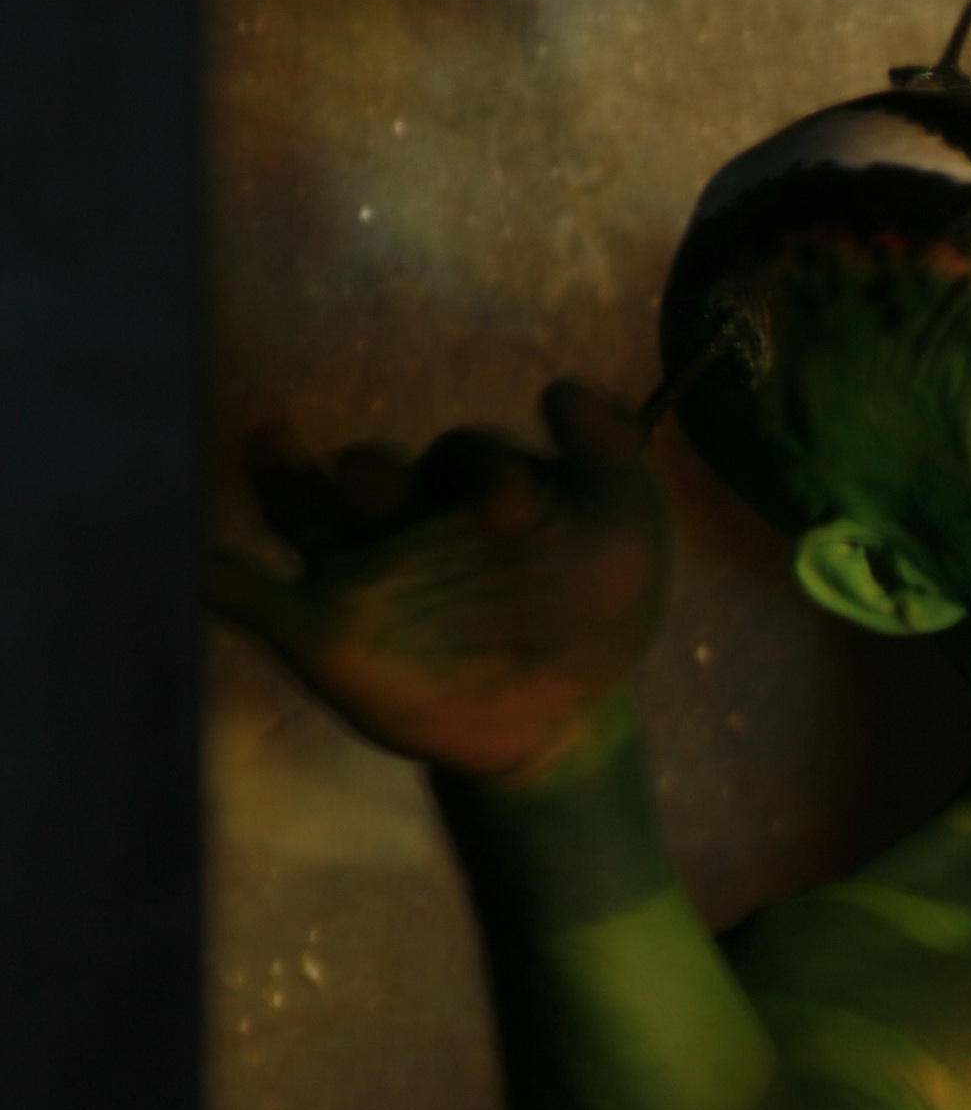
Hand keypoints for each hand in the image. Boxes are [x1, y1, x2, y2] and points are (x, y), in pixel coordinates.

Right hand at [213, 382, 668, 782]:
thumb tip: (558, 387)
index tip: (518, 515)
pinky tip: (200, 563)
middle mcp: (410, 516)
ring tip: (269, 442)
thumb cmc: (593, 614)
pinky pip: (252, 596)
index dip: (490, 471)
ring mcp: (361, 571)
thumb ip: (613, 455)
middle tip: (388, 492)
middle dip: (377, 477)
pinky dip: (220, 577)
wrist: (555, 722)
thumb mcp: (631, 534)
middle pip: (376, 475)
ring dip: (285, 477)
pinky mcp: (320, 632)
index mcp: (476, 489)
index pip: (470, 458)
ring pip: (306, 510)